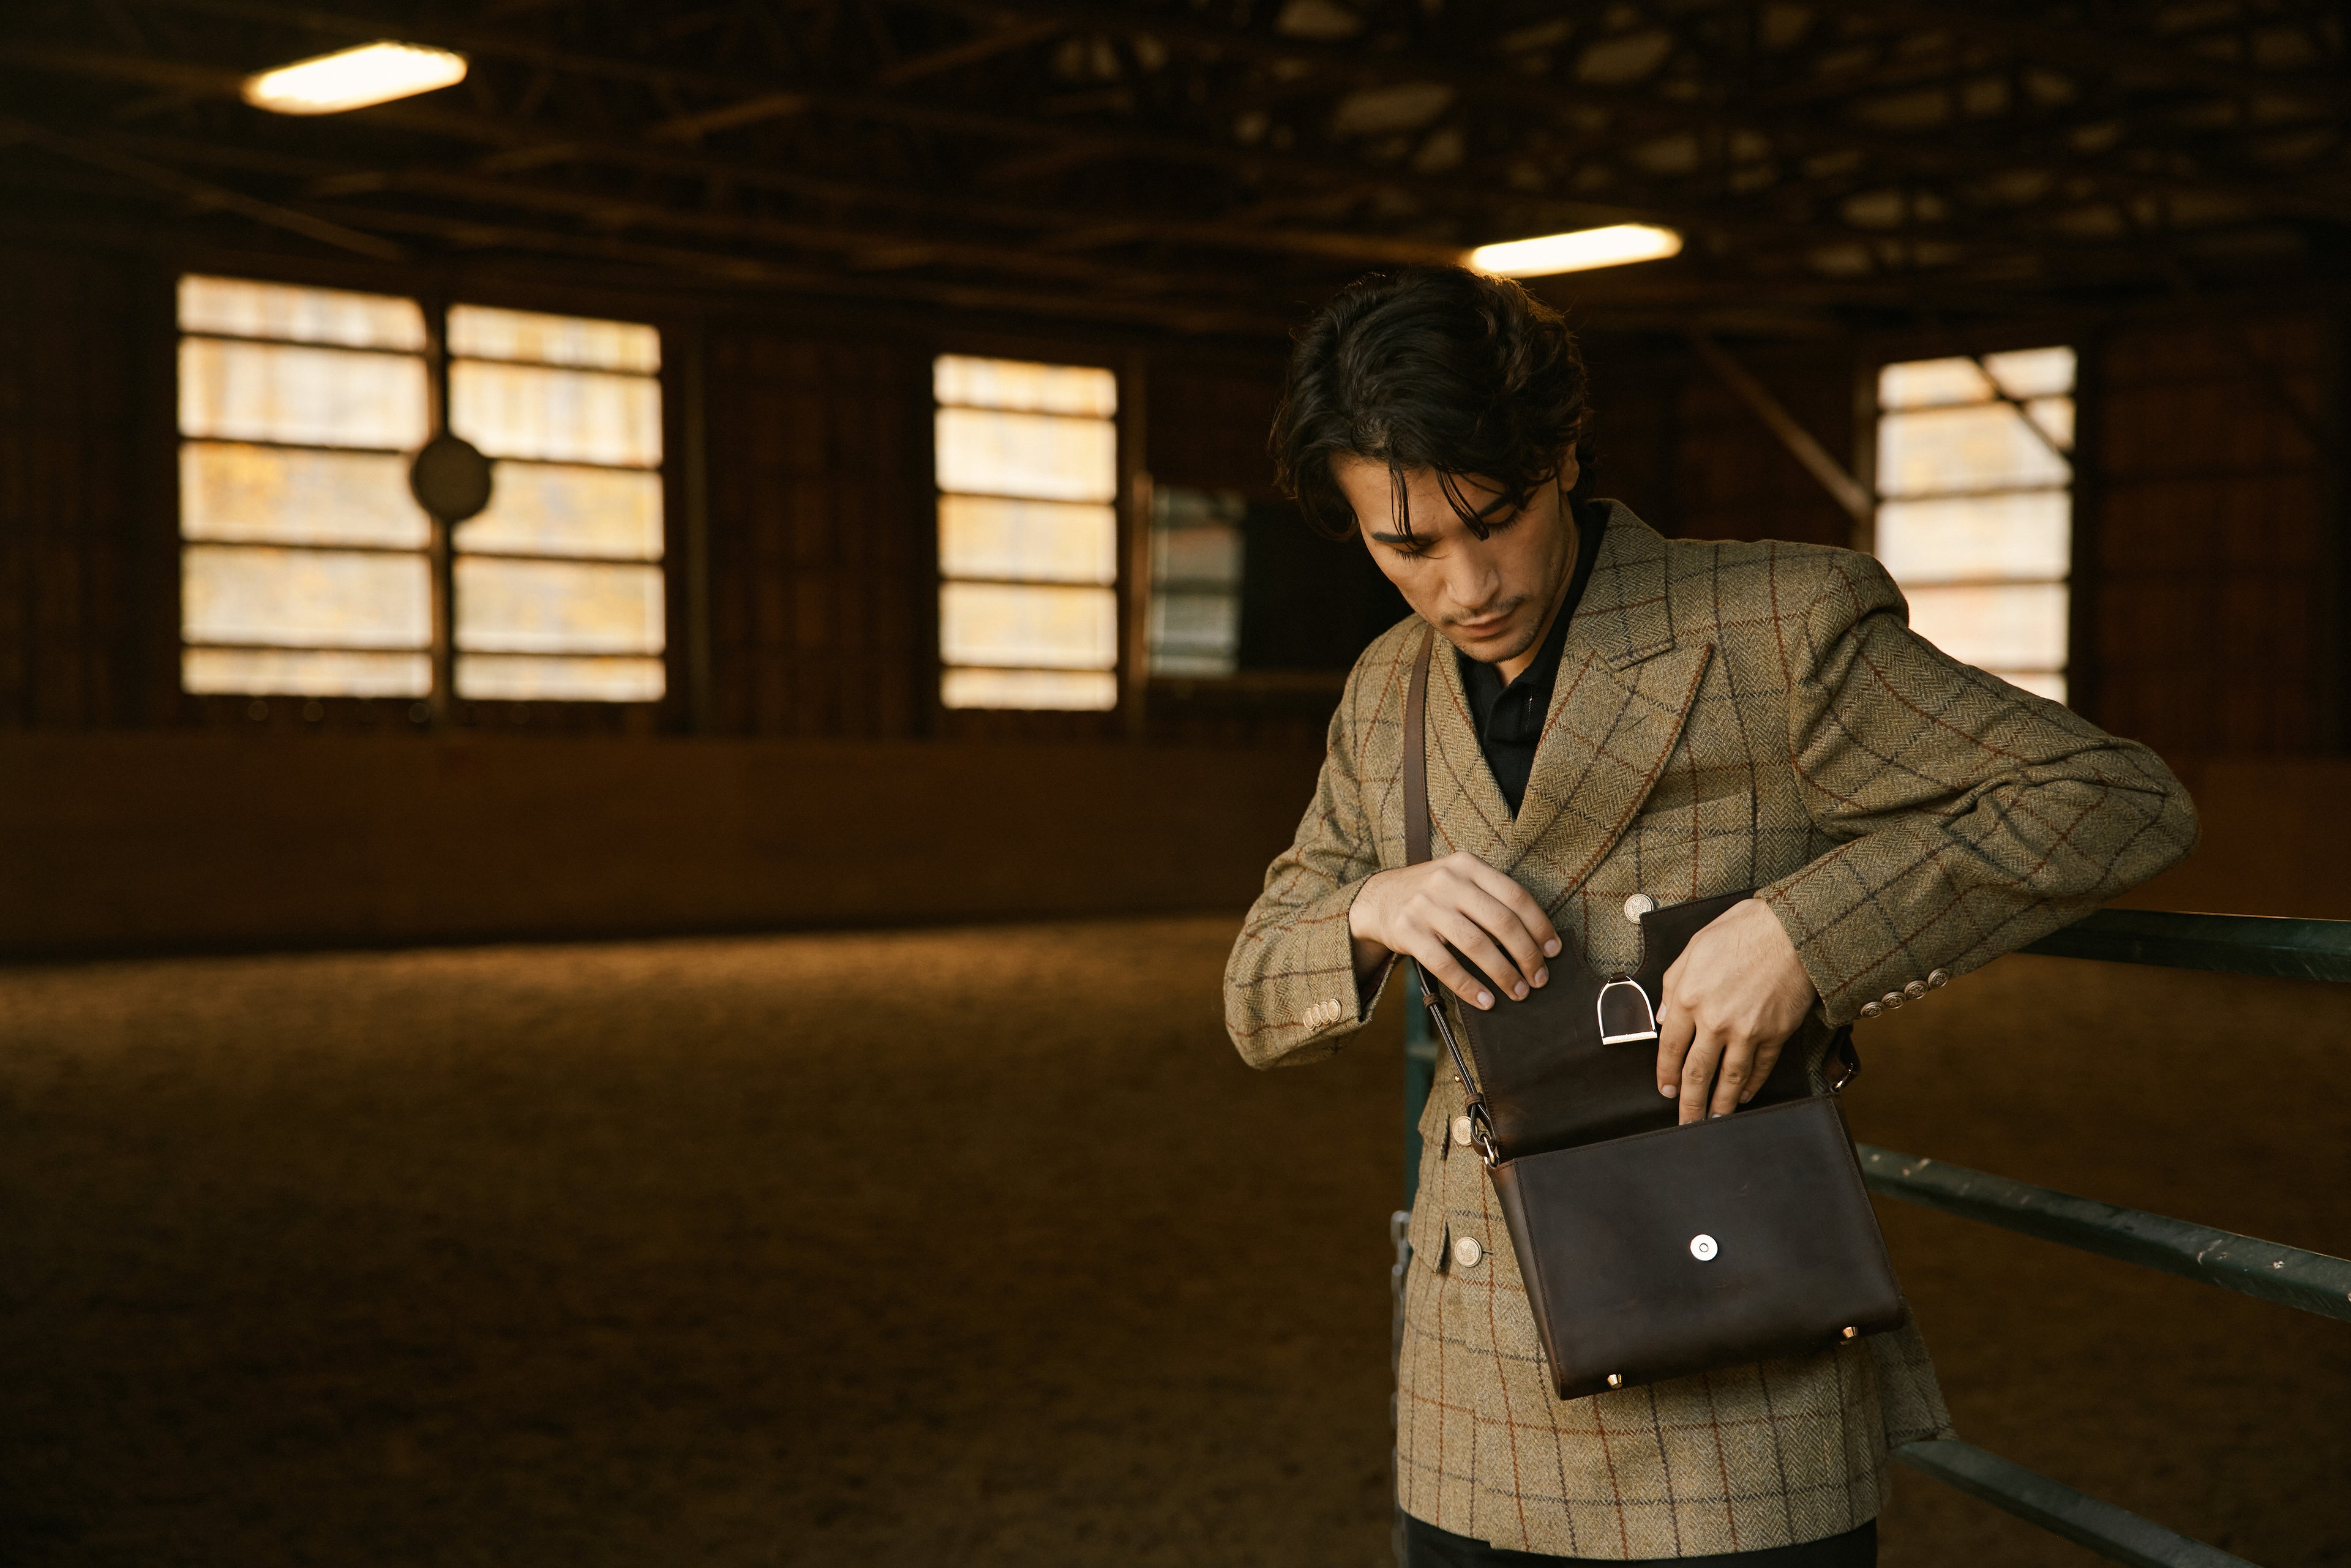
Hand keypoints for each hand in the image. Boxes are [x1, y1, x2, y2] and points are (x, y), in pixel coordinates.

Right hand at [1348, 853, 1561, 1009]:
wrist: (1377, 898)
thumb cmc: (1431, 895)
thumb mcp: (1459, 881)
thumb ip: (1491, 898)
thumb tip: (1536, 940)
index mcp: (1468, 865)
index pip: (1515, 896)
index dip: (1540, 926)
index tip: (1553, 951)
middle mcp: (1448, 881)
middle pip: (1501, 922)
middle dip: (1527, 955)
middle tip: (1539, 979)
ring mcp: (1425, 905)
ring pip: (1476, 945)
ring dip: (1503, 974)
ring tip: (1518, 992)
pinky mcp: (1407, 931)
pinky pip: (1445, 964)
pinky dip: (1468, 986)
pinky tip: (1485, 1000)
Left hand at [1654, 899, 1816, 1123]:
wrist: (1791, 931)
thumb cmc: (1741, 931)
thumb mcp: (1693, 949)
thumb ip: (1673, 985)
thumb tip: (1663, 1018)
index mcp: (1688, 999)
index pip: (1670, 1048)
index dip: (1666, 1073)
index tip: (1666, 1090)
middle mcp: (1715, 1021)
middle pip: (1697, 1072)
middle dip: (1689, 1103)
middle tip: (1685, 1124)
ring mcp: (1747, 1031)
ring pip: (1729, 1078)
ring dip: (1720, 1104)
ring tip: (1712, 1121)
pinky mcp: (1776, 1034)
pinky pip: (1760, 1067)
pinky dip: (1752, 1086)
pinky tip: (1744, 1096)